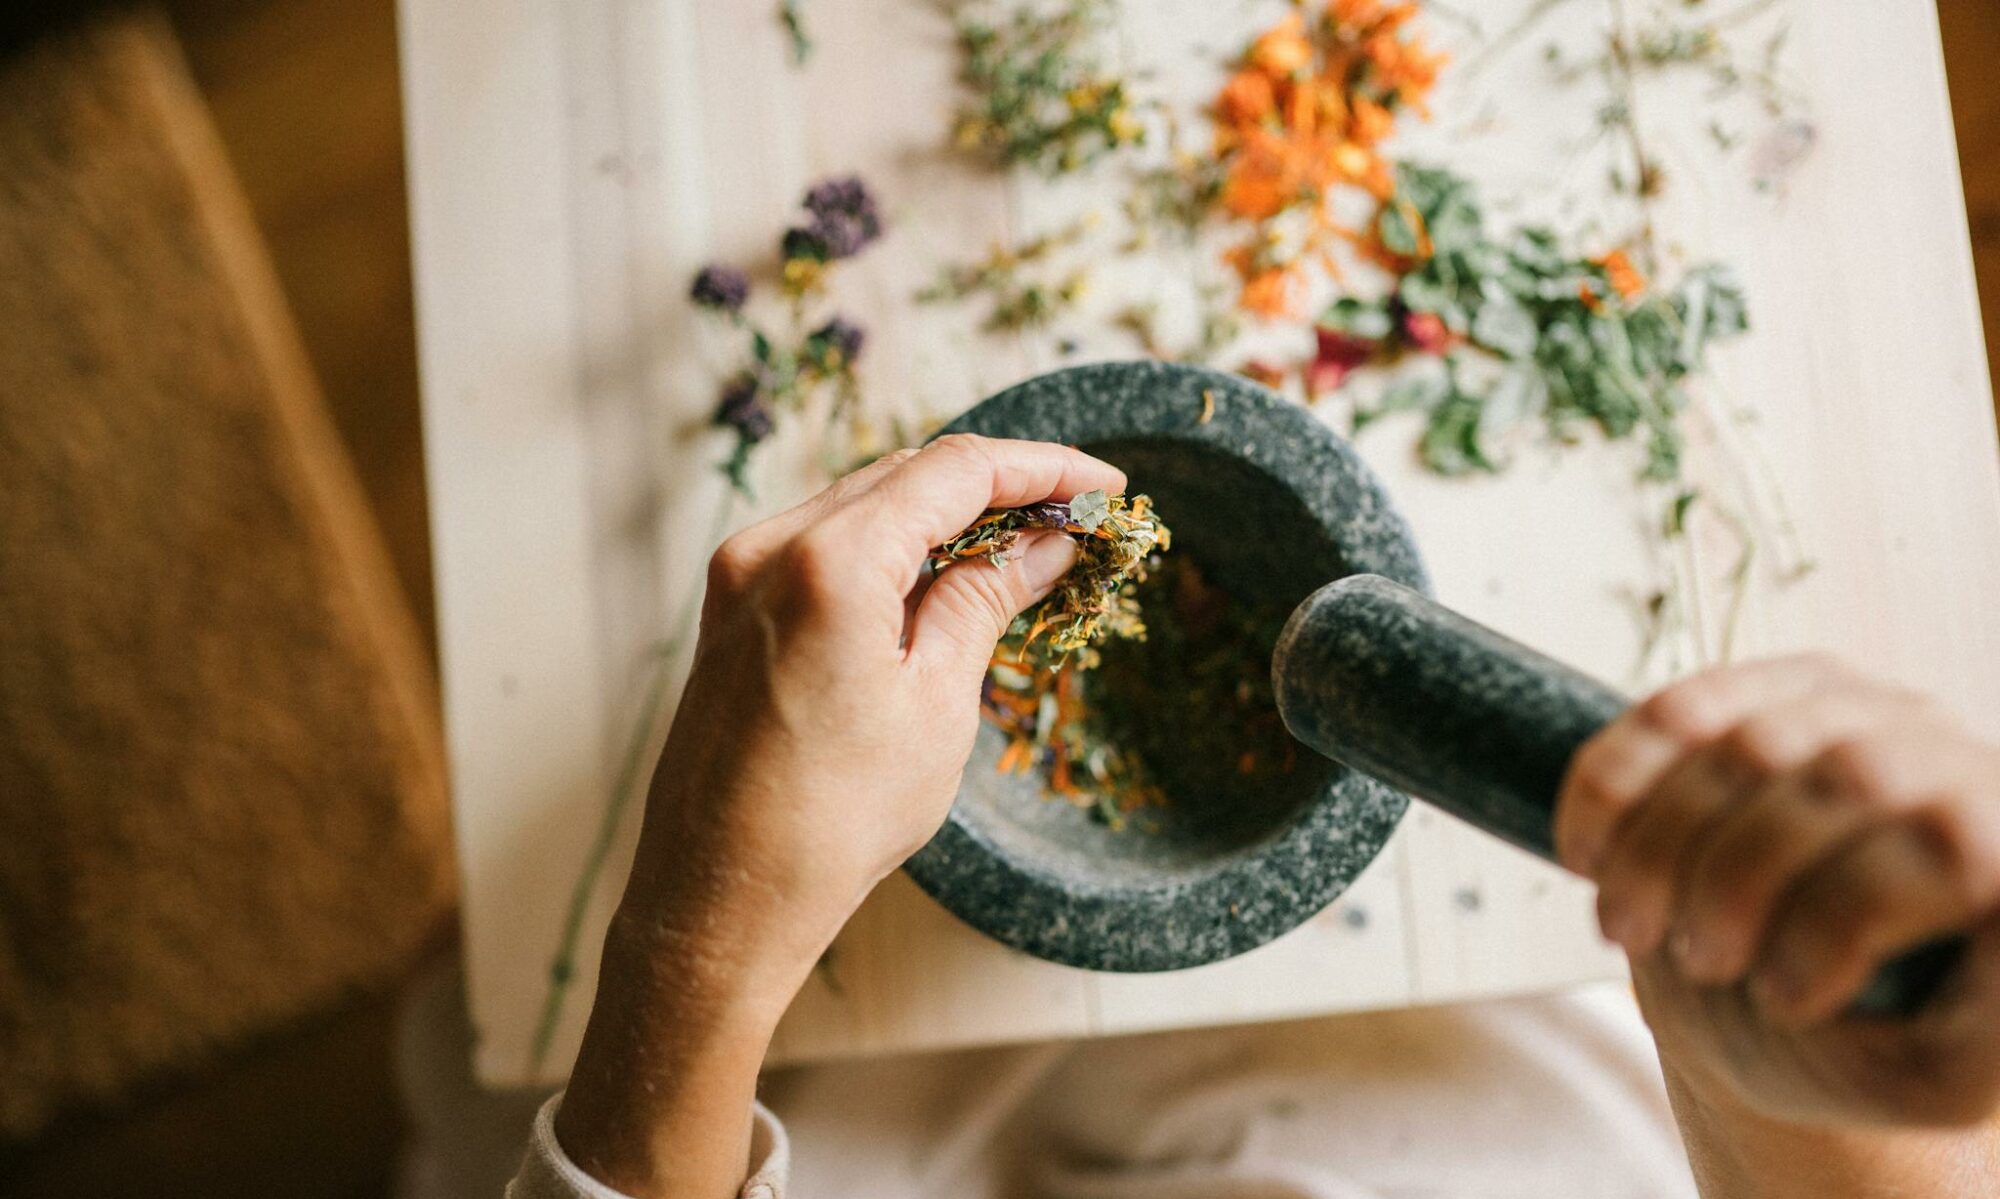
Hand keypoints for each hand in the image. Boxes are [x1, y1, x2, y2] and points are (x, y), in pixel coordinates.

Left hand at [555, 434, 1123, 1197]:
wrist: (723, 902)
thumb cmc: (832, 820)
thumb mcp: (935, 703)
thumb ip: (984, 600)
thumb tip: (1041, 544)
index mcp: (830, 562)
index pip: (955, 471)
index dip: (1039, 467)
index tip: (1102, 484)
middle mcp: (770, 548)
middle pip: (905, 474)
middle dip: (995, 487)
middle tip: (1072, 517)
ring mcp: (739, 577)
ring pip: (862, 504)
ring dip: (943, 514)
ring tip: (1020, 548)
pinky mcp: (730, 612)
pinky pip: (823, 545)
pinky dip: (890, 547)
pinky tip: (940, 579)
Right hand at [1555, 654, 1999, 1127]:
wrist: (1792, 1003)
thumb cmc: (1866, 1047)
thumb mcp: (1927, 1070)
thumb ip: (1966, 1029)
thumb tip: (1954, 916)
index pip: (1950, 843)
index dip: (1843, 914)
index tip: (1781, 1000)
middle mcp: (1961, 763)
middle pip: (1845, 779)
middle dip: (1733, 879)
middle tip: (1693, 964)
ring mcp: (1870, 713)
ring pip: (1749, 739)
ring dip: (1658, 843)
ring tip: (1625, 929)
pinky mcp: (1777, 691)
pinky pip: (1677, 708)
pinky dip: (1611, 783)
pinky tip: (1584, 856)